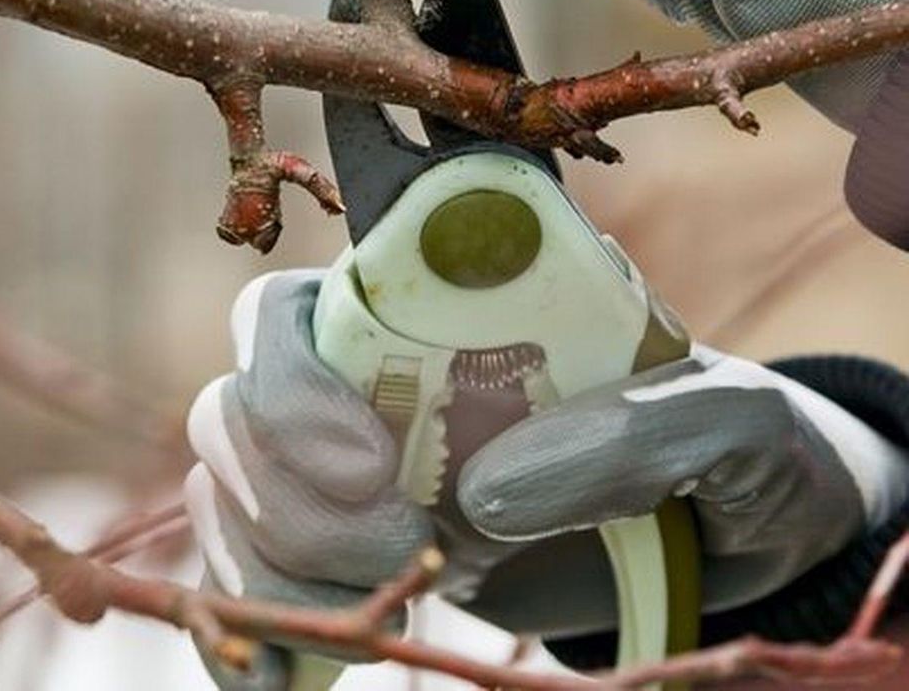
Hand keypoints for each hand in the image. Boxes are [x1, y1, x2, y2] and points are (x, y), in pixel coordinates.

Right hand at [185, 272, 908, 685]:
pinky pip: (250, 587)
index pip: (282, 311)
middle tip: (402, 551)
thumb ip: (634, 431)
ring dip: (280, 570)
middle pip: (232, 416)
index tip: (374, 467)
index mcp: (423, 314)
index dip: (290, 385)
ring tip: (398, 603)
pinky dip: (257, 634)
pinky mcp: (352, 562)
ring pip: (229, 504)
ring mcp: (346, 478)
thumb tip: (485, 492)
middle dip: (292, 500)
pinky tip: (296, 675)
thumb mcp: (724, 421)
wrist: (736, 533)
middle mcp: (362, 386)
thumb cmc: (726, 446)